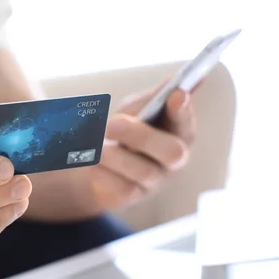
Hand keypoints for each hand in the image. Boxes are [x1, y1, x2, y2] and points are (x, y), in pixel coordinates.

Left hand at [89, 85, 195, 208]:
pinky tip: (92, 164)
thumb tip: (179, 80)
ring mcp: (154, 181)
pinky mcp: (132, 197)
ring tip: (95, 147)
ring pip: (144, 172)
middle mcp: (172, 160)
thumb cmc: (122, 130)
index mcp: (178, 132)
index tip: (176, 94)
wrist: (94, 161)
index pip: (187, 121)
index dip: (183, 110)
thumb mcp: (136, 110)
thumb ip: (154, 98)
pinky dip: (103, 174)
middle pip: (172, 152)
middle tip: (111, 123)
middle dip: (142, 136)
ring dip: (115, 156)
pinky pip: (122, 189)